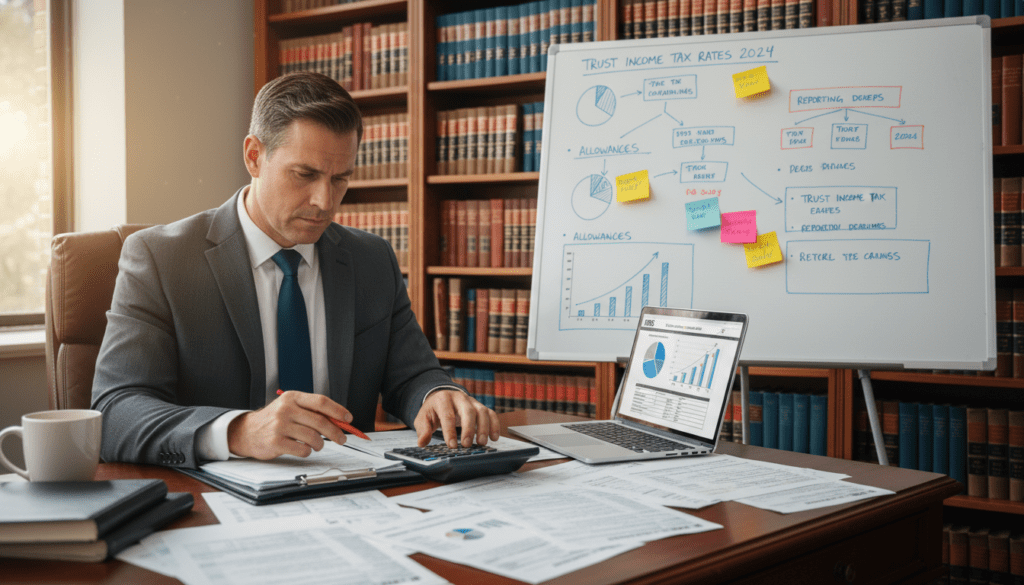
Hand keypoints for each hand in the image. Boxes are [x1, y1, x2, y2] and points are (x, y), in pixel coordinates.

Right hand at [227, 391, 352, 458]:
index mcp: (292, 397)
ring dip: (320, 444)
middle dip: (335, 432)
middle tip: (342, 439)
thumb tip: (339, 420)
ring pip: (313, 437)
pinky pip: (302, 449)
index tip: (348, 418)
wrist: (247, 431)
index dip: (338, 410)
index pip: (321, 401)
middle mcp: (286, 409)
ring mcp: (280, 425)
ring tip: (318, 445)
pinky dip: (308, 452)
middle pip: (320, 421)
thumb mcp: (290, 407)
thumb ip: (311, 411)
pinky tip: (303, 449)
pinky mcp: (276, 442)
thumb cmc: (274, 420)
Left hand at [414, 389, 499, 447]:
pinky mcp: (480, 406)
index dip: (450, 431)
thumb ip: (423, 430)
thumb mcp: (423, 418)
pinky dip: (494, 425)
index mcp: (443, 399)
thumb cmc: (433, 410)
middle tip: (467, 445)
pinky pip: (490, 413)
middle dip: (468, 428)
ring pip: (482, 411)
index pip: (447, 415)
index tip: (452, 445)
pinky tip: (494, 438)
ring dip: (484, 427)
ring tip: (481, 443)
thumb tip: (422, 442)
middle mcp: (459, 398)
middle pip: (468, 410)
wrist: (441, 397)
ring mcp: (471, 401)